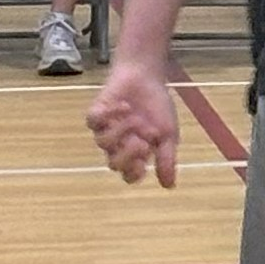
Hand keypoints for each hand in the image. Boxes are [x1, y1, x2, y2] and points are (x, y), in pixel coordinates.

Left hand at [88, 63, 179, 187]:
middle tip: (142, 142)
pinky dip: (110, 114)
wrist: (146, 76)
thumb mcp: (168, 134)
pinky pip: (94, 121)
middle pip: (114, 163)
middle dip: (128, 155)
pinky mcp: (96, 113)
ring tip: (135, 117)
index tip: (147, 159)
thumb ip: (167, 158)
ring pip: (104, 142)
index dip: (135, 171)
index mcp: (135, 153)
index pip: (130, 174)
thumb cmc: (157, 106)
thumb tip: (169, 186)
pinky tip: (124, 106)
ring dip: (122, 131)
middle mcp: (117, 145)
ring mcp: (105, 129)